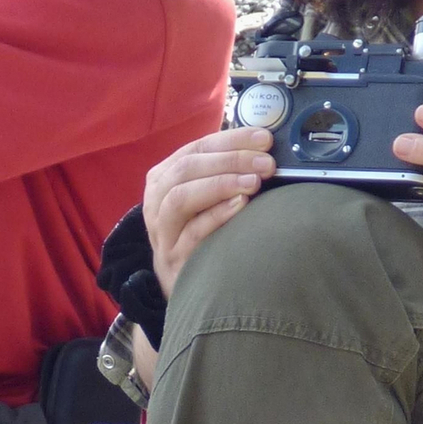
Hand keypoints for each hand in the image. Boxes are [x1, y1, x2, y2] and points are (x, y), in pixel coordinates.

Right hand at [143, 127, 273, 297]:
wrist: (183, 284)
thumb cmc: (200, 233)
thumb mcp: (203, 198)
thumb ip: (222, 172)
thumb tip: (263, 149)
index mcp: (163, 179)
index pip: (196, 149)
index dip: (231, 140)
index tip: (265, 139)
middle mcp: (156, 202)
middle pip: (186, 169)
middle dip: (230, 160)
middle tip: (266, 163)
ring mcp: (162, 232)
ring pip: (179, 198)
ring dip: (220, 184)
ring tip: (254, 182)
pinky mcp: (174, 259)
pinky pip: (192, 233)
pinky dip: (217, 215)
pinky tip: (240, 205)